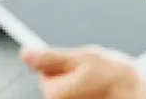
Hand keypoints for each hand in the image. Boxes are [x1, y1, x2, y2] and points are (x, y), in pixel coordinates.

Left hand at [22, 46, 145, 98]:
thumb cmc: (119, 81)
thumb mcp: (83, 57)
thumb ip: (50, 56)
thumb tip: (26, 52)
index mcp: (53, 93)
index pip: (45, 70)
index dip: (65, 62)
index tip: (82, 64)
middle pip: (58, 83)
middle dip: (74, 75)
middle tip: (95, 74)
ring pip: (73, 92)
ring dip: (84, 85)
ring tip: (103, 84)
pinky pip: (83, 98)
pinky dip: (92, 95)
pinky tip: (105, 94)